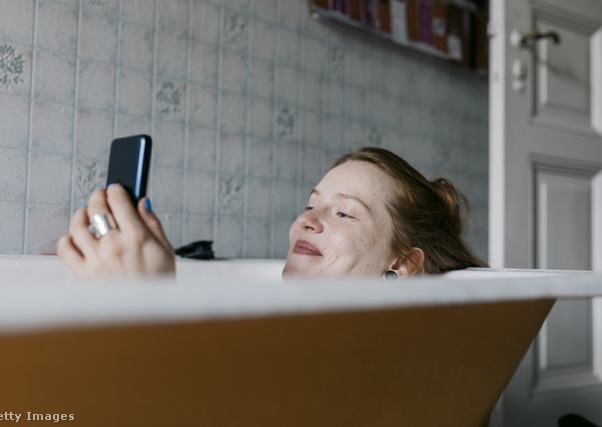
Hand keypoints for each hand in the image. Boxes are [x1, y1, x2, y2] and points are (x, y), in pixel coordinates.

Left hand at [57, 184, 175, 279]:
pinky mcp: (80, 275)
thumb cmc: (157, 286)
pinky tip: (75, 238)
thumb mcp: (166, 252)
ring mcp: (94, 261)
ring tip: (85, 214)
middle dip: (97, 197)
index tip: (115, 189)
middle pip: (96, 209)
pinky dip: (67, 239)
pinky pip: (64, 248)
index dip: (116, 190)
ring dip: (80, 215)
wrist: (145, 319)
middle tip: (99, 196)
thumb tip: (143, 203)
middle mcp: (113, 247)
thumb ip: (153, 225)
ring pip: (77, 226)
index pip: (119, 201)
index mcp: (137, 238)